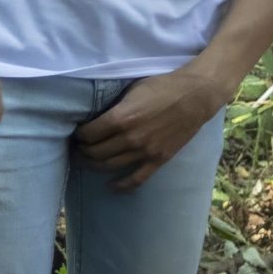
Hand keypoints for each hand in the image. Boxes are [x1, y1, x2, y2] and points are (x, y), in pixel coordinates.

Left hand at [73, 66, 229, 191]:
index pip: (88, 134)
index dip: (79, 135)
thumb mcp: (131, 89)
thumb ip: (114, 104)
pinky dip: (121, 185)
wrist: (195, 97)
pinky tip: (111, 186)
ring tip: (88, 160)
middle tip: (79, 147)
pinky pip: (136, 179)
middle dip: (83, 150)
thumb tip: (96, 113)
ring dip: (95, 165)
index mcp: (120, 118)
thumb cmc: (162, 87)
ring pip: (110, 166)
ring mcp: (144, 152)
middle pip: (95, 152)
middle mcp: (130, 138)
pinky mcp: (158, 160)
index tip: (77, 133)